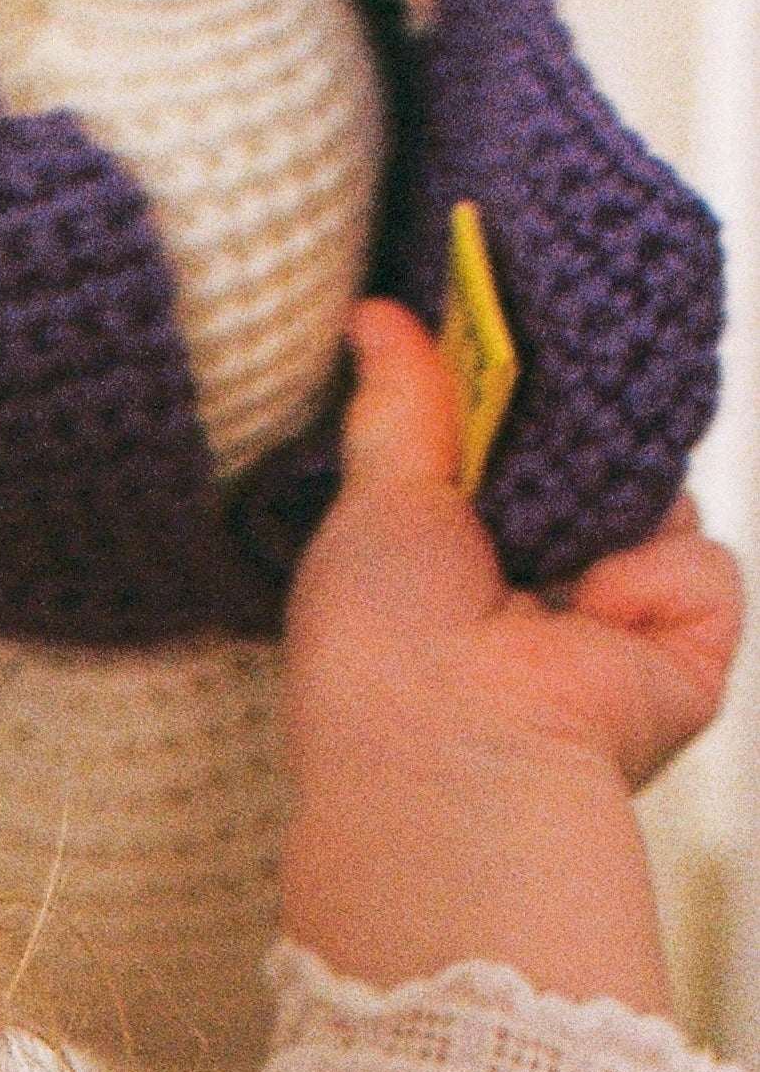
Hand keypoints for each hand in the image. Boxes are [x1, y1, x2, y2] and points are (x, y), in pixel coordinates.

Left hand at [281, 298, 740, 1006]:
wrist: (449, 755)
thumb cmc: (380, 653)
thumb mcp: (373, 504)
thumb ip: (397, 407)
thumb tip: (374, 317)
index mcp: (463, 563)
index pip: (515, 449)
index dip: (525, 391)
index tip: (524, 325)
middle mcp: (543, 592)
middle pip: (600, 463)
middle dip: (587, 428)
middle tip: (562, 398)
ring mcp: (618, 619)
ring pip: (658, 500)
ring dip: (617, 500)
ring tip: (556, 531)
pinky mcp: (685, 645)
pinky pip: (699, 561)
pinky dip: (651, 576)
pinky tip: (595, 617)